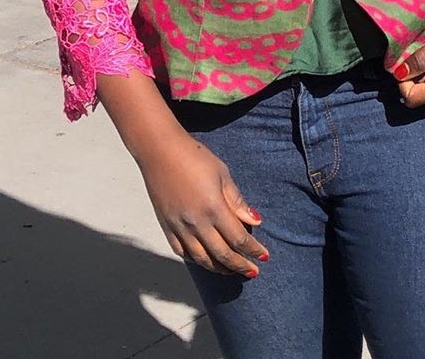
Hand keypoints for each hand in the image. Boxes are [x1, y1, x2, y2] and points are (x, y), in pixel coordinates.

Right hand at [137, 130, 268, 277]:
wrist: (160, 152)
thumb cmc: (195, 158)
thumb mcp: (223, 174)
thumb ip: (238, 202)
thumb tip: (256, 222)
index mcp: (214, 209)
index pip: (239, 238)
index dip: (253, 250)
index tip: (264, 256)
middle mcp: (196, 224)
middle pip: (222, 254)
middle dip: (240, 265)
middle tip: (253, 272)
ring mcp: (179, 228)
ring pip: (202, 259)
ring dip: (220, 268)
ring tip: (233, 271)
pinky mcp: (167, 228)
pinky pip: (183, 253)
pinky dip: (197, 261)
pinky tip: (206, 261)